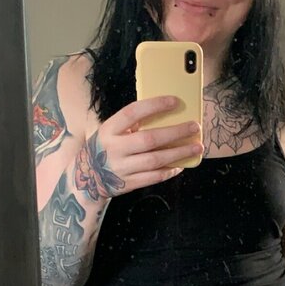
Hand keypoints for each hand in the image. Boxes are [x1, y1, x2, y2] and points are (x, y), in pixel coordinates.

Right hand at [74, 96, 202, 201]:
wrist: (87, 176)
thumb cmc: (106, 147)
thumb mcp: (110, 131)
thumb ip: (130, 125)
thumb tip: (163, 114)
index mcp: (109, 130)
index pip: (133, 113)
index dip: (154, 105)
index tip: (175, 101)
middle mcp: (114, 149)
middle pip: (150, 139)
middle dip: (176, 132)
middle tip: (195, 127)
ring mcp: (122, 168)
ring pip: (155, 160)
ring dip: (179, 153)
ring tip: (196, 147)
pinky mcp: (129, 184)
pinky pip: (154, 177)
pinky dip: (169, 171)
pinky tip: (181, 165)